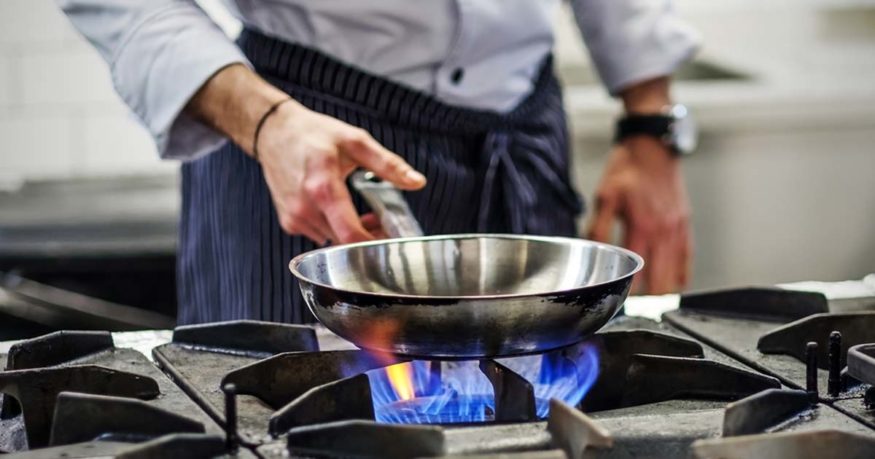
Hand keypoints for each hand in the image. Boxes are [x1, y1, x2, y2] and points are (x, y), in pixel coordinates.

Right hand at [258, 101, 424, 243]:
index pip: (351, 235)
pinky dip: (333, 230)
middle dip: (367, 237)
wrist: (273, 132)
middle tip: (379, 220)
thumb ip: (388, 164)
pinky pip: (318, 236)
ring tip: (360, 213)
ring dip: (349, 234)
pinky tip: (337, 212)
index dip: (375, 244)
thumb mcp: (355, 141)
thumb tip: (417, 182)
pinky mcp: (289, 222)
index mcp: (323, 188)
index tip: (390, 239)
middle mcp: (305, 208)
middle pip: (344, 242)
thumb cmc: (313, 134)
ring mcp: (295, 218)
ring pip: (332, 242)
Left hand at [588, 137, 691, 293]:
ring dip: (665, 289)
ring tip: (652, 303)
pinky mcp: (685, 223)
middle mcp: (663, 231)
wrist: (652, 147)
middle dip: (649, 299)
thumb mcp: (605, 196)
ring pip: (676, 272)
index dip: (629, 291)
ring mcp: (677, 229)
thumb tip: (590, 251)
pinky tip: (674, 283)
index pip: (637, 272)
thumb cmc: (627, 169)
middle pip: (661, 280)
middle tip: (636, 308)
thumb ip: (598, 227)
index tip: (620, 302)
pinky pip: (687, 257)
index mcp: (642, 226)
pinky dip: (680, 273)